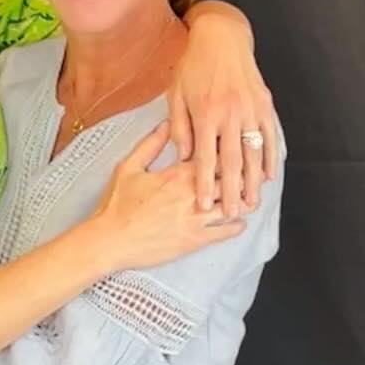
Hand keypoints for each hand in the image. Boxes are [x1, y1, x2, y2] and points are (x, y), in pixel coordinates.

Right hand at [94, 123, 245, 270]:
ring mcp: (197, 218)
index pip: (216, 155)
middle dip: (246, 174)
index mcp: (179, 173)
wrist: (110, 241)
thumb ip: (151, 144)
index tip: (237, 146)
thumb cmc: (116, 206)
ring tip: (249, 197)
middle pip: (232, 178)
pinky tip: (239, 222)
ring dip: (245, 200)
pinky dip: (236, 226)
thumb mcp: (129, 167)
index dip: (230, 150)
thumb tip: (167, 124)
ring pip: (235, 205)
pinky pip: (226, 232)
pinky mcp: (195, 240)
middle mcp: (193, 193)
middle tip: (254, 172)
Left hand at [168, 5, 277, 214]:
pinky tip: (267, 176)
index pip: (204, 158)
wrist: (221, 37)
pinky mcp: (264, 103)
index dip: (204, 184)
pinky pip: (269, 135)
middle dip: (232, 191)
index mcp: (206, 113)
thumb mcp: (176, 95)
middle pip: (232, 161)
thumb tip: (183, 158)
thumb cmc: (193, 66)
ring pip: (254, 152)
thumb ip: (180, 128)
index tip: (204, 206)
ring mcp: (250, 108)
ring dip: (253, 181)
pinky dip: (269, 157)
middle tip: (231, 214)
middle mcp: (231, 113)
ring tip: (252, 202)